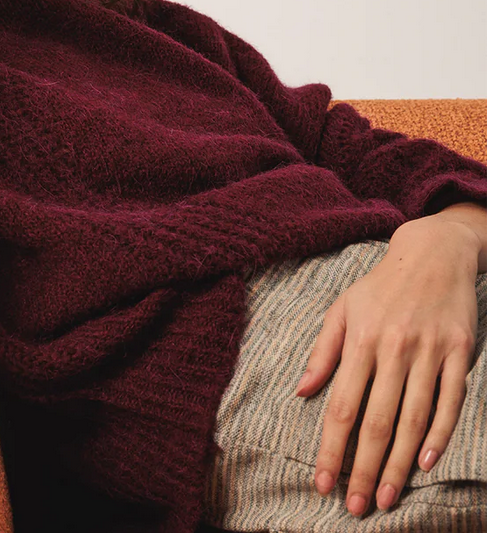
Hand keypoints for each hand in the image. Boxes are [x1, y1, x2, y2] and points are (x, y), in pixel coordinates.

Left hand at [294, 223, 478, 516]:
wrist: (433, 254)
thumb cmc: (379, 286)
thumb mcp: (342, 309)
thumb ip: (323, 352)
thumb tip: (302, 391)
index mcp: (360, 339)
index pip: (341, 405)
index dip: (331, 448)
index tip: (322, 481)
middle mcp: (393, 349)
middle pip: (376, 421)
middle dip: (364, 468)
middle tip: (356, 506)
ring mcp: (429, 352)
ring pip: (413, 419)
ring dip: (398, 464)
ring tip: (386, 498)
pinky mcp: (459, 354)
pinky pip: (450, 402)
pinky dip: (438, 435)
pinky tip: (425, 463)